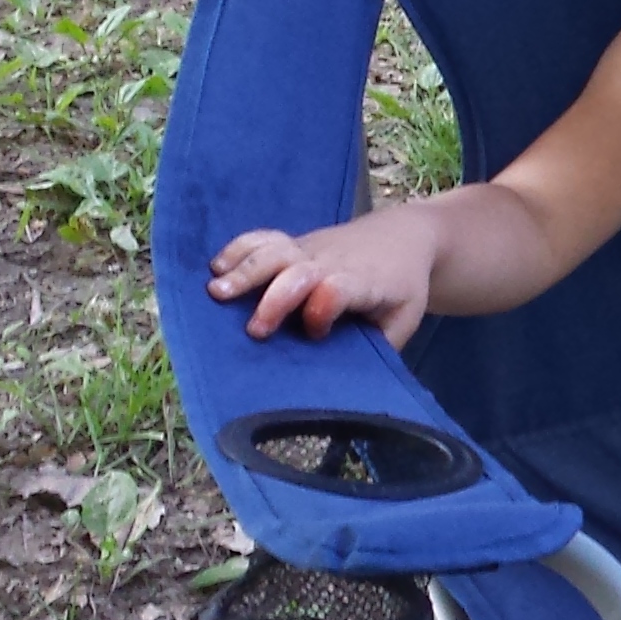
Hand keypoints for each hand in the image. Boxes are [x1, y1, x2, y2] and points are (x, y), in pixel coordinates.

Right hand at [209, 213, 439, 345]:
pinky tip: (215, 267)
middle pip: (299, 272)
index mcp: (363, 282)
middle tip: (253, 330)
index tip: (316, 334)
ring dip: (245, 271)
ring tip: (215, 291)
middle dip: (274, 300)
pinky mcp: (295, 243)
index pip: (338, 289)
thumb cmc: (402, 286)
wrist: (404, 237)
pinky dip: (239, 248)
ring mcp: (311, 249)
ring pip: (276, 252)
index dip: (323, 309)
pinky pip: (264, 239)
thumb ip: (382, 345)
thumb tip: (355, 382)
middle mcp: (332, 262)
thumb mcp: (405, 318)